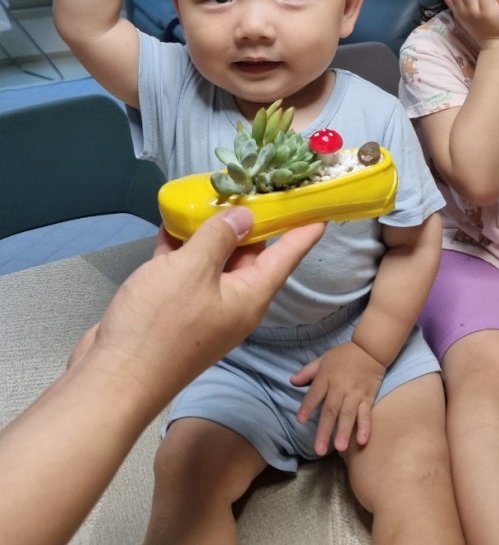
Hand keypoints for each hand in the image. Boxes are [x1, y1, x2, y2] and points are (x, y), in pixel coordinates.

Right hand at [69, 208, 324, 406]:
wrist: (113, 380)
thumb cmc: (160, 324)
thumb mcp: (193, 270)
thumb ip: (219, 237)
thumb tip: (244, 217)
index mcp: (250, 295)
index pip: (286, 255)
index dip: (303, 230)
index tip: (320, 209)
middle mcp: (232, 301)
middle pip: (250, 253)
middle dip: (249, 220)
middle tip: (251, 183)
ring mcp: (201, 306)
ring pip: (214, 259)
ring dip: (210, 230)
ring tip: (211, 194)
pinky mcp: (172, 309)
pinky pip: (184, 270)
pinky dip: (180, 246)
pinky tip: (171, 222)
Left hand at [292, 341, 385, 454]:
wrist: (371, 348)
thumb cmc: (345, 355)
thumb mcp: (324, 358)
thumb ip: (308, 371)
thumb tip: (291, 381)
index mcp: (327, 377)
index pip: (315, 394)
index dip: (307, 407)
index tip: (300, 421)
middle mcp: (340, 387)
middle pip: (331, 410)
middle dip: (325, 431)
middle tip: (319, 450)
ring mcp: (355, 394)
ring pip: (348, 415)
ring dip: (344, 432)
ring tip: (339, 448)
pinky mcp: (368, 398)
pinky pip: (366, 414)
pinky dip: (365, 427)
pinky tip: (362, 441)